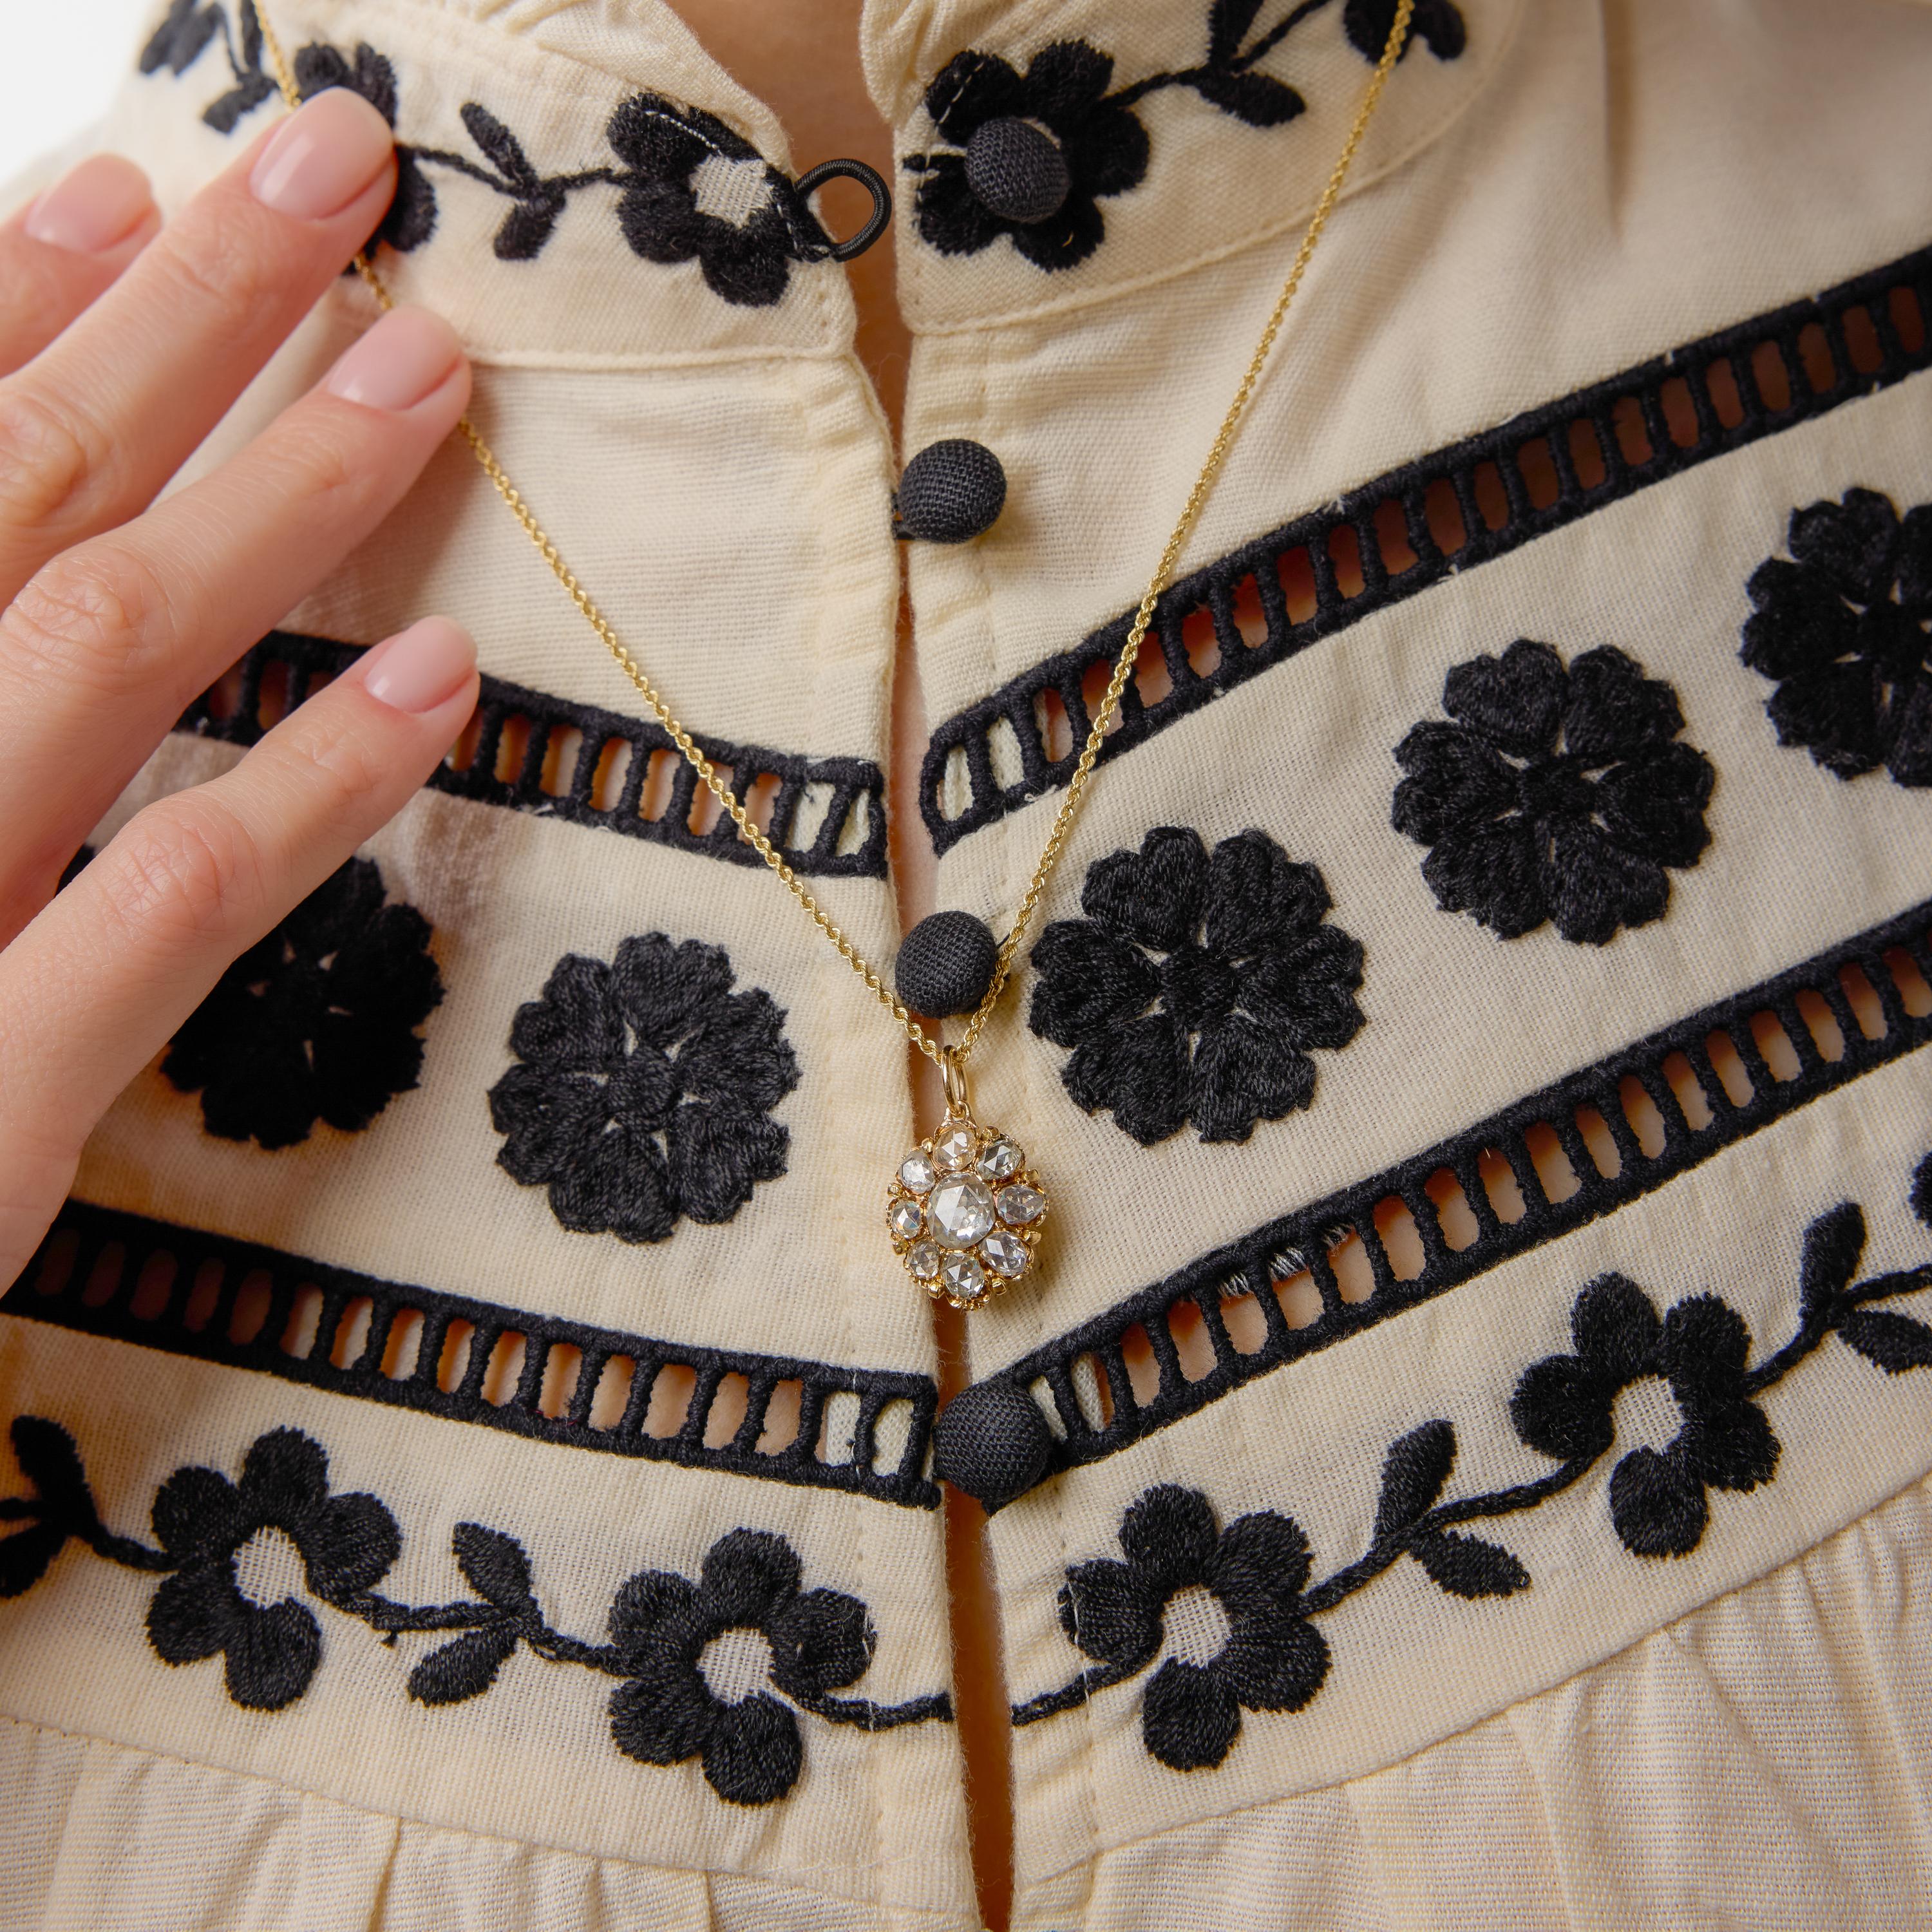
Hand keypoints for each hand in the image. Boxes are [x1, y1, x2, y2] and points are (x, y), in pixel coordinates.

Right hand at [0, 88, 477, 1288]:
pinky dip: (311, 782)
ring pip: (102, 642)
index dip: (3, 295)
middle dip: (189, 315)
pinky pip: (171, 902)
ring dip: (283, 496)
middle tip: (344, 166)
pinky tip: (440, 681)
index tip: (127, 185)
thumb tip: (13, 523)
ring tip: (431, 368)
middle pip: (18, 485)